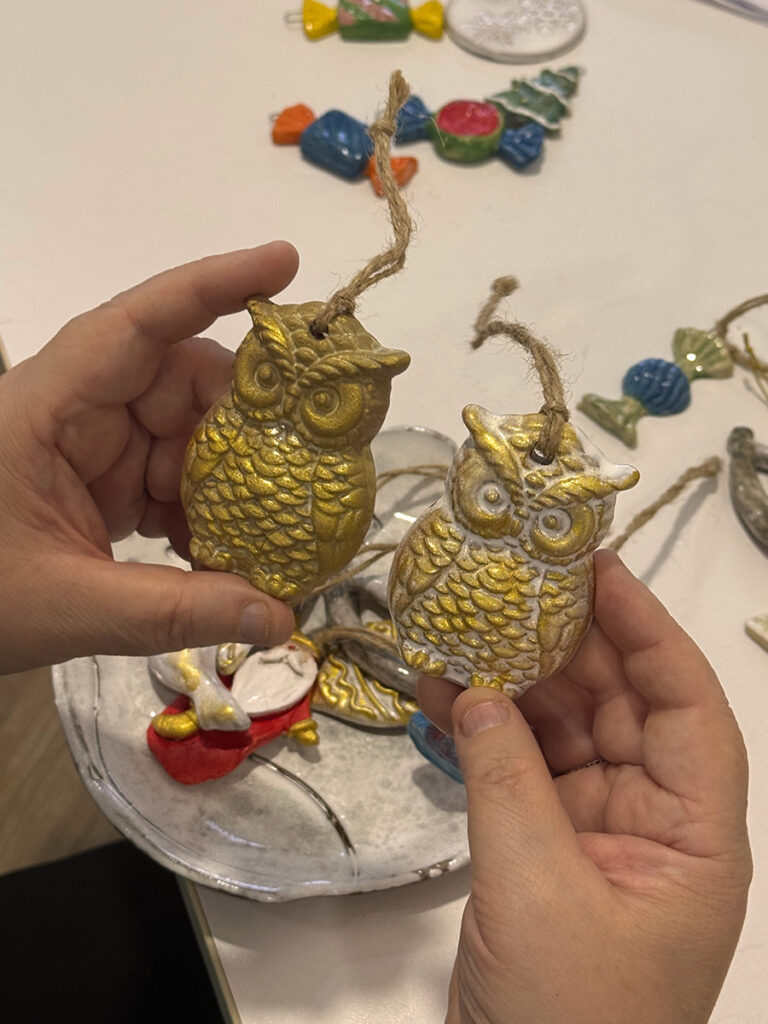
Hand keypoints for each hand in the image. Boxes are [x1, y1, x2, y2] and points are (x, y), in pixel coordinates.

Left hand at [0, 243, 299, 672]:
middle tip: (310, 458)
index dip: (213, 285)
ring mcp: (95, 448)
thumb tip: (281, 618)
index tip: (287, 265)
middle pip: (182, 382)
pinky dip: (208, 514)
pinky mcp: (105, 485)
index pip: (138, 323)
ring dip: (233, 479)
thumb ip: (174, 611)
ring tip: (277, 522)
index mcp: (50, 406)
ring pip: (189, 435)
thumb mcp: (66, 604)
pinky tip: (231, 555)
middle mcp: (79, 411)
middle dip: (247, 419)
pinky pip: (175, 479)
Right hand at [418, 549, 751, 1023]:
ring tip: (462, 634)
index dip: (646, 629)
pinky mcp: (546, 848)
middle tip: (513, 587)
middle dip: (567, 646)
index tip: (598, 570)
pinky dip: (485, 733)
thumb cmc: (567, 1016)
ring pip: (564, 731)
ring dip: (514, 685)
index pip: (686, 704)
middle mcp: (656, 821)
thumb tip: (478, 690)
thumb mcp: (538, 888)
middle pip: (620, 706)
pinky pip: (521, 770)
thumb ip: (507, 780)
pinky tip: (443, 695)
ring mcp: (598, 832)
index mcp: (694, 833)